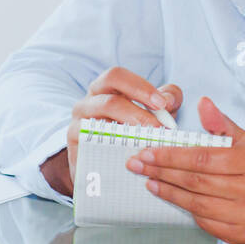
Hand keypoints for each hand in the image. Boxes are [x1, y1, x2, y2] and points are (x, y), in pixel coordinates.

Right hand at [41, 67, 181, 197]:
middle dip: (137, 112)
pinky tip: (131, 155)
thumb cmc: (133, 133)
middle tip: (159, 127)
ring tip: (149, 142)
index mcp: (104, 89)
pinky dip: (113, 148)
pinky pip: (92, 145)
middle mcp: (87, 103)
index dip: (139, 87)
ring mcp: (78, 125)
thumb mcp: (153, 112)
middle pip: (107, 99)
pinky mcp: (76, 147)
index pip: (116, 76)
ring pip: (100, 124)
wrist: (107, 167)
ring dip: (128, 133)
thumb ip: (167, 100)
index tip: (162, 103)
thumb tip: (168, 100)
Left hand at [126, 96, 244, 243]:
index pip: (202, 158)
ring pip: (196, 204)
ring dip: (168, 191)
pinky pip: (205, 222)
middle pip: (195, 181)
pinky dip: (185, 208)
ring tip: (149, 180)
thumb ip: (223, 125)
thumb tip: (202, 102)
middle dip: (161, 171)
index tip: (147, 151)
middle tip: (137, 164)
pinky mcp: (242, 237)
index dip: (171, 156)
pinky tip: (171, 196)